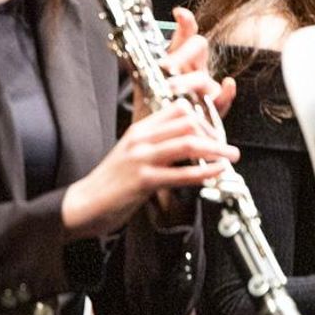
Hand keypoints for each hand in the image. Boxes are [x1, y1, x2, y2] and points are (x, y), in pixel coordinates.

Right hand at [62, 98, 239, 239]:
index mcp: (138, 130)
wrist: (83, 204)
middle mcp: (140, 140)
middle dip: (214, 133)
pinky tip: (217, 172)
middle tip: (226, 147)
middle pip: (187, 122)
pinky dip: (205, 172)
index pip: (177, 110)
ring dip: (216, 150)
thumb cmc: (109, 184)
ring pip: (188, 144)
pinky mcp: (143, 180)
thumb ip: (154, 146)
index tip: (215, 132)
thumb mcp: (130, 155)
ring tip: (231, 156)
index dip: (203, 117)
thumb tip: (185, 146)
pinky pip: (182, 173)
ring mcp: (141, 159)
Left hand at [136, 8, 237, 120]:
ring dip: (188, 80)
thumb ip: (140, 60)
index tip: (179, 14)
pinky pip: (224, 97)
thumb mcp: (144, 79)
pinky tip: (227, 85)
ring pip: (203, 76)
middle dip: (183, 53)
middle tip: (166, 65)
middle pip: (198, 47)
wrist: (158, 130)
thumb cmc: (153, 104)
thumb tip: (125, 42)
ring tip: (171, 88)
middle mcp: (195, 68)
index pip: (186, 35)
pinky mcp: (213, 106)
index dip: (186, 23)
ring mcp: (205, 87)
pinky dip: (227, 91)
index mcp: (180, 59)